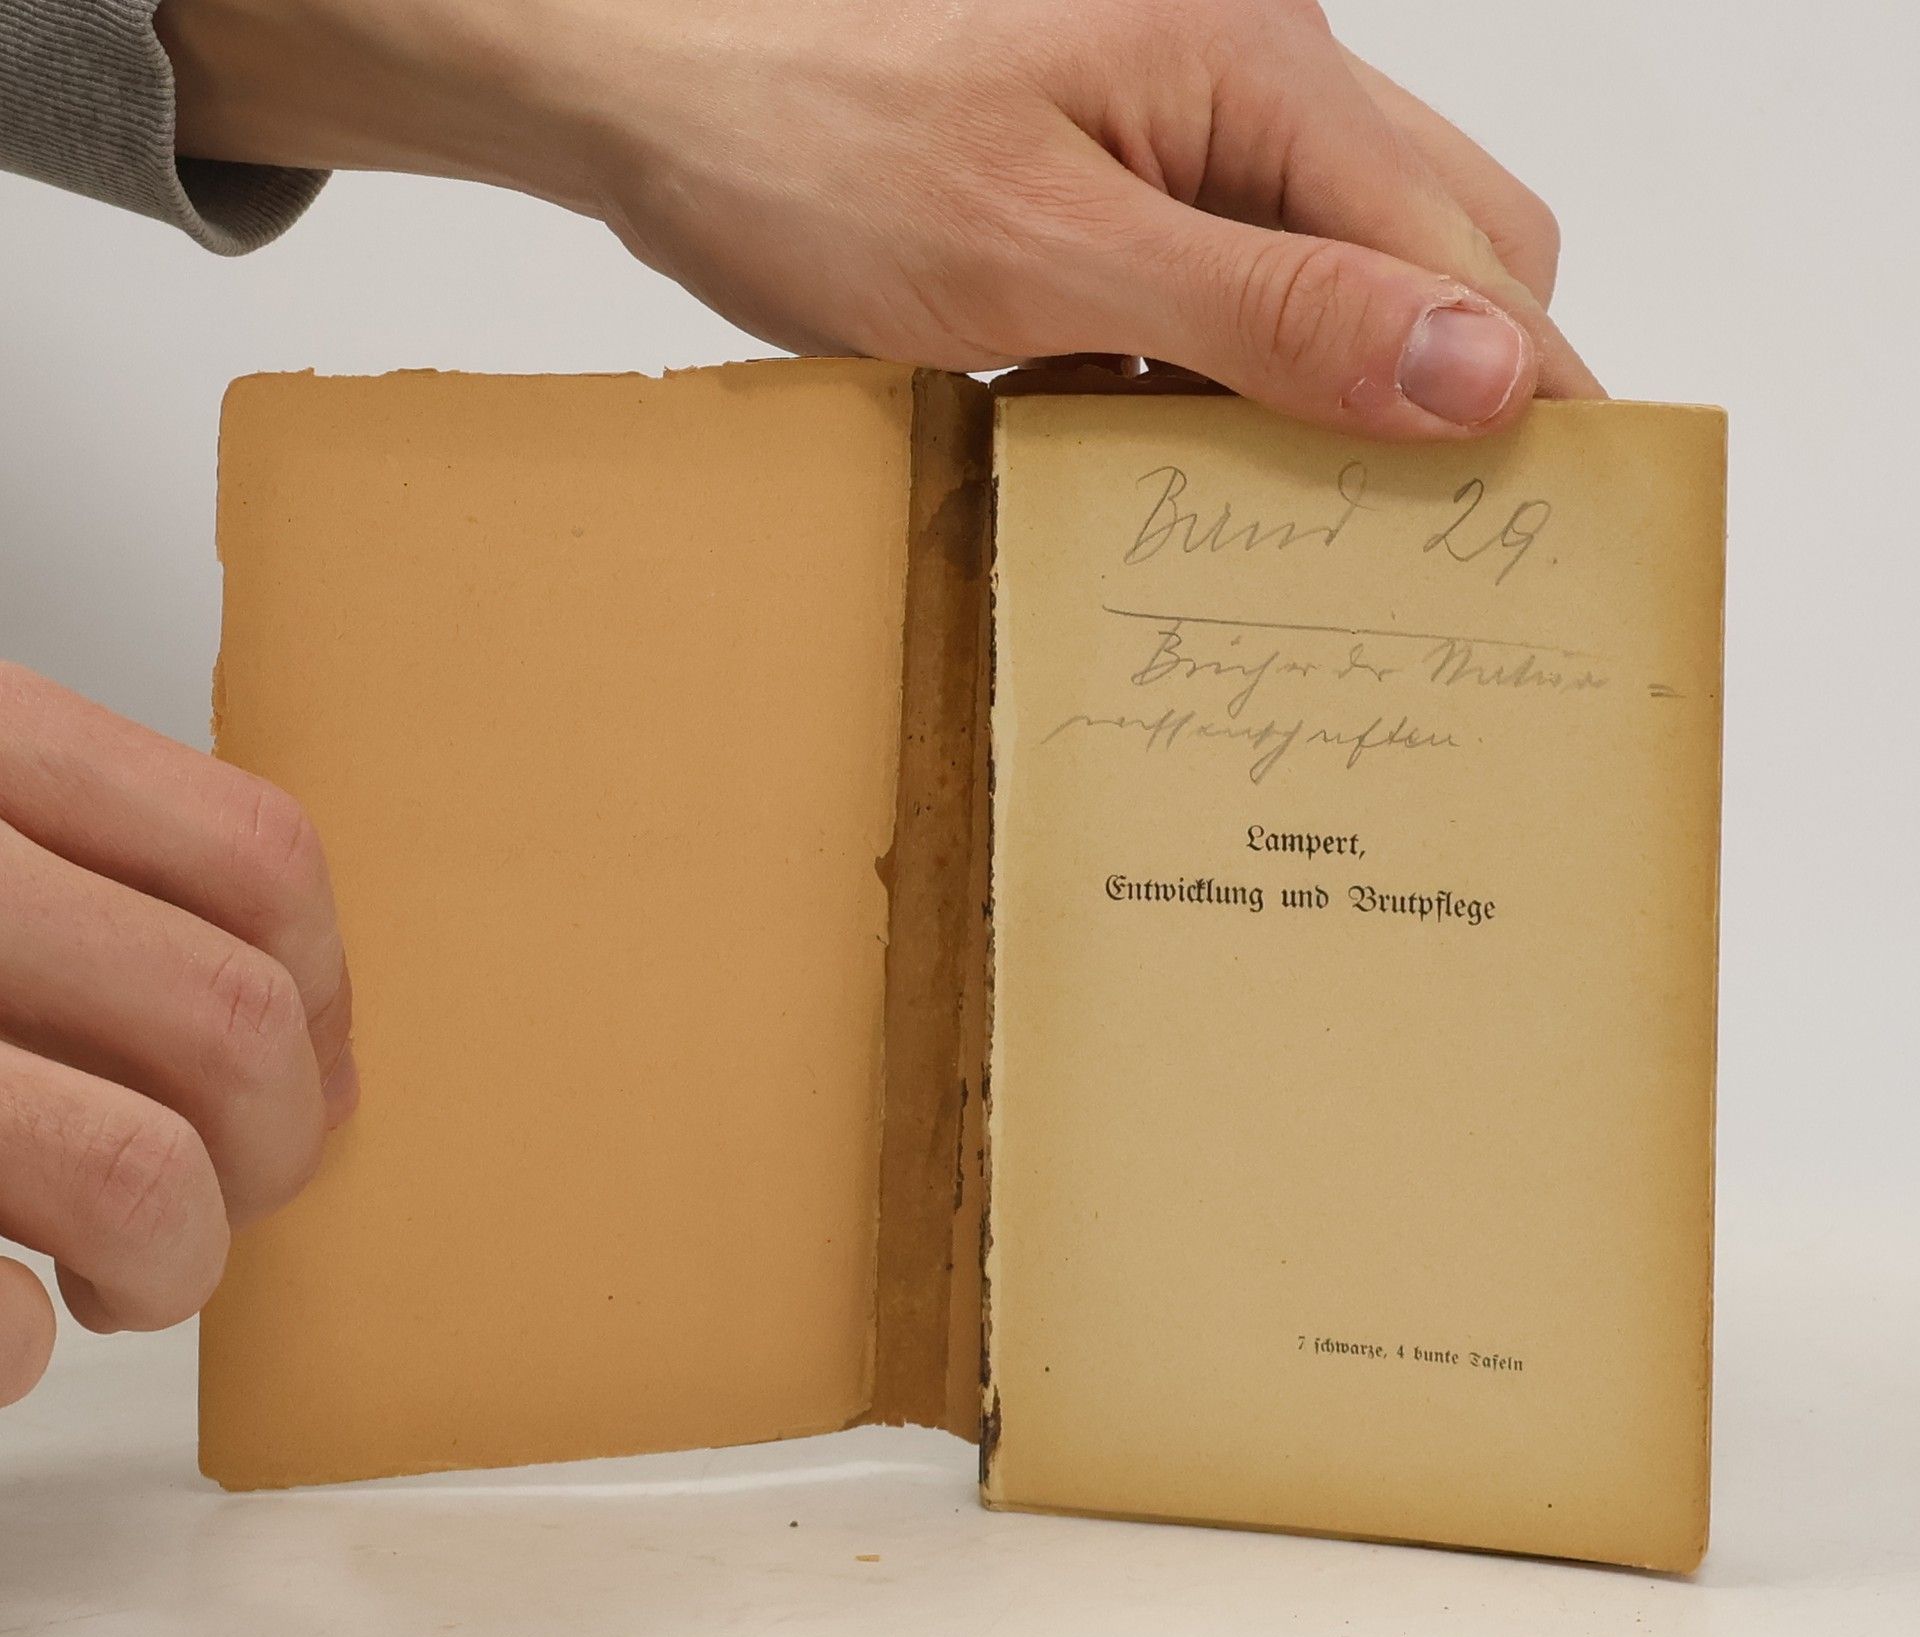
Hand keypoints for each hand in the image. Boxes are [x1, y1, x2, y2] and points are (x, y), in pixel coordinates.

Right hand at [0, 666, 355, 1407]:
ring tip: (124, 1276)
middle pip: (229, 1021)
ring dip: (172, 1257)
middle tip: (233, 1193)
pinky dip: (14, 1347)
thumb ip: (80, 863)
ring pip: (139, 1174)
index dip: (327, 990)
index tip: (316, 1063)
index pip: (256, 856)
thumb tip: (289, 1016)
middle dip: (274, 1145)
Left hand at [160, 0, 1601, 437]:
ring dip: (1331, 396)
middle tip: (1424, 548)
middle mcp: (1244, 83)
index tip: (1545, 525)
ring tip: (1307, 534)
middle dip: (1440, 389)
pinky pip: (1225, 287)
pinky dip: (1228, 379)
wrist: (644, 88)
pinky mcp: (1108, 182)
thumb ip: (1272, 309)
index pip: (1468, 244)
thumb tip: (1478, 373)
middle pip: (1428, 244)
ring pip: (1331, 272)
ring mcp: (1175, 130)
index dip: (1518, 387)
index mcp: (1259, 69)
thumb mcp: (1048, 253)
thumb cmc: (811, 138)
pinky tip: (1181, 460)